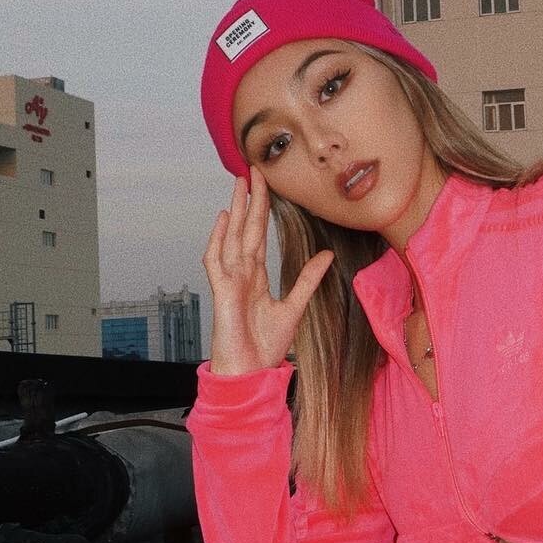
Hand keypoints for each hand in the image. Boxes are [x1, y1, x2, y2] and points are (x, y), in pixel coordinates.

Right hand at [202, 166, 335, 376]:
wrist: (250, 372)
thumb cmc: (265, 347)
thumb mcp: (295, 307)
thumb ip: (308, 280)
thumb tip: (327, 256)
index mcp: (255, 276)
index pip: (258, 235)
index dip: (262, 209)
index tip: (266, 184)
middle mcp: (240, 274)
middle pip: (245, 229)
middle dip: (250, 200)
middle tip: (253, 170)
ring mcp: (229, 281)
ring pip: (231, 237)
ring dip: (236, 210)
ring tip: (240, 184)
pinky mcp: (222, 292)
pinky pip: (216, 260)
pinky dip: (218, 239)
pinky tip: (224, 218)